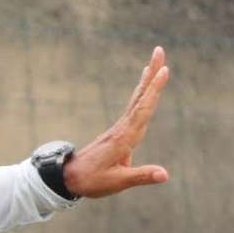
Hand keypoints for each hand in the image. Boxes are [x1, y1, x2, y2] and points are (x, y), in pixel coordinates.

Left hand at [63, 46, 169, 198]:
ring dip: (147, 81)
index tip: (164, 71)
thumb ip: (141, 176)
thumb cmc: (92, 181)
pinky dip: (141, 95)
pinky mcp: (118, 133)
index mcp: (124, 138)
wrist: (68, 178)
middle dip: (151, 75)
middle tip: (159, 51)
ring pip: (137, 101)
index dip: (154, 90)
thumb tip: (165, 175)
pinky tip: (143, 89)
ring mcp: (120, 129)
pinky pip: (133, 109)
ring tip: (155, 63)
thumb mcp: (117, 181)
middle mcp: (122, 129)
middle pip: (140, 97)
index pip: (143, 110)